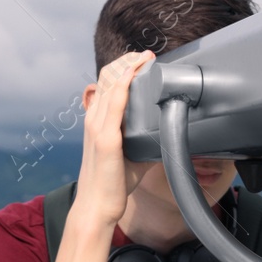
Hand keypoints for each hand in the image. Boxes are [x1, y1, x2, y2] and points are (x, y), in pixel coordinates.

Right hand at [72, 51, 153, 226]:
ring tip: (144, 56)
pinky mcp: (105, 139)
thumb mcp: (132, 155)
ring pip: (110, 85)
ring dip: (127, 67)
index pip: (107, 84)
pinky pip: (114, 103)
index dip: (122, 68)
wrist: (98, 206)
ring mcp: (97, 127)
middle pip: (107, 78)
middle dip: (127, 61)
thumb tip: (167, 134)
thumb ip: (145, 141)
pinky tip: (135, 73)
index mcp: (98, 121)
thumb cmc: (114, 183)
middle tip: (146, 54)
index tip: (142, 60)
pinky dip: (124, 84)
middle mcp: (94, 120)